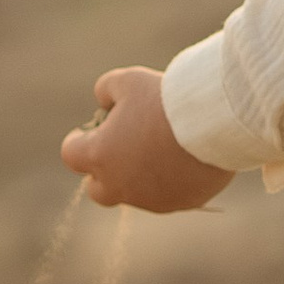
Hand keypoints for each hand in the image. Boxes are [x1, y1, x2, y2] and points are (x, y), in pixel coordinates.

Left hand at [61, 65, 231, 215]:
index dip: (77, 141)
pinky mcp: (181, 203)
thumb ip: (106, 90)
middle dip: (103, 172)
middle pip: (98, 189)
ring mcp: (151, 199)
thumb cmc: (164, 99)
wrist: (213, 121)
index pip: (71, 155)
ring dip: (138, 177)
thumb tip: (104, 102)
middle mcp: (119, 185)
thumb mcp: (128, 80)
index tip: (87, 132)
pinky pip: (169, 195)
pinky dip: (171, 181)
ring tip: (159, 148)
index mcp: (99, 155)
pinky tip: (185, 158)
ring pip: (135, 193)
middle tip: (119, 149)